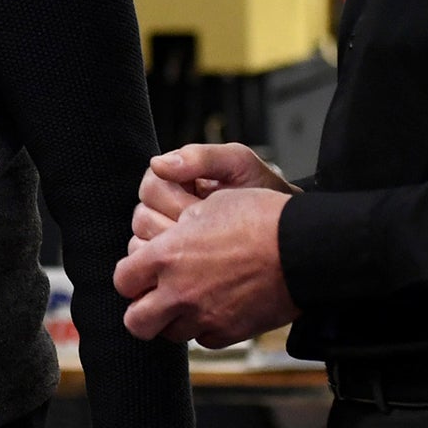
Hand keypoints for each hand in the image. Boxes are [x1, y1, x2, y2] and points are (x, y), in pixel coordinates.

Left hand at [116, 186, 298, 345]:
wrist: (304, 247)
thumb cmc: (260, 218)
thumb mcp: (209, 204)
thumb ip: (178, 227)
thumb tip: (168, 235)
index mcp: (166, 256)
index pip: (122, 280)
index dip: (130, 278)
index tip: (141, 274)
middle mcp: (178, 291)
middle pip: (136, 322)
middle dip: (141, 312)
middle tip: (154, 300)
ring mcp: (204, 316)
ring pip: (170, 334)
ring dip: (174, 320)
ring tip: (189, 302)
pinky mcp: (230, 332)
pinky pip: (204, 340)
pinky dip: (205, 329)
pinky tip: (216, 309)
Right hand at [129, 143, 300, 253]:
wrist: (284, 227)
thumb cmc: (262, 192)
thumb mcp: (239, 165)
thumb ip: (202, 157)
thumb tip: (158, 164)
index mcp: (172, 178)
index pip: (151, 187)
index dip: (175, 201)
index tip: (204, 206)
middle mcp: (161, 206)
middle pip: (143, 218)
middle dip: (178, 229)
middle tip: (209, 233)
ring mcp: (163, 235)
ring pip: (142, 245)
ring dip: (174, 252)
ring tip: (208, 251)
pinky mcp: (169, 261)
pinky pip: (151, 268)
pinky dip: (170, 270)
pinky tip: (199, 268)